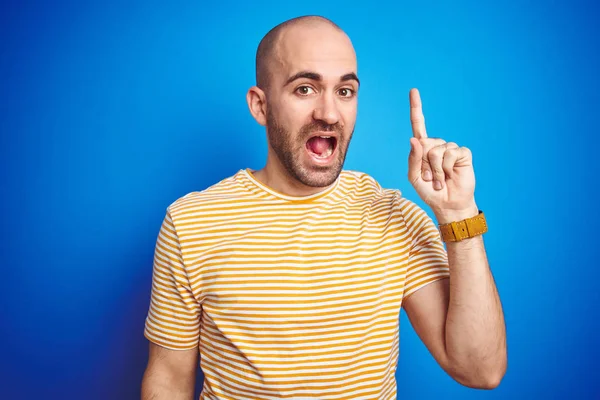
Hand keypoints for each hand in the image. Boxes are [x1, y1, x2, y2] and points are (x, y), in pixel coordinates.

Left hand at [408, 88, 477, 222]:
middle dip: (425, 165)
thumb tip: (414, 139)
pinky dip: (447, 168)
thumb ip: (413, 159)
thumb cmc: (430, 191)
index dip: (416, 108)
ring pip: (437, 151)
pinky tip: (450, 175)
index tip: (414, 90)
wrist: (448, 204)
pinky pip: (451, 154)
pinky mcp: (463, 154)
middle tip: (430, 178)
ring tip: (440, 179)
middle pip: (426, 144)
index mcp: (423, 149)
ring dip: (436, 170)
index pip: (418, 125)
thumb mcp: (414, 178)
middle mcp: (437, 145)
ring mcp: (450, 148)